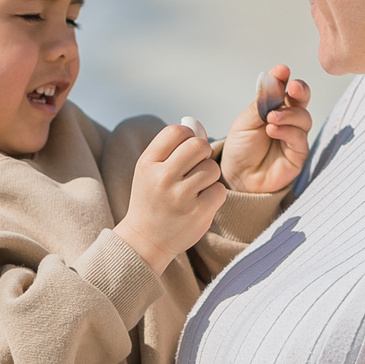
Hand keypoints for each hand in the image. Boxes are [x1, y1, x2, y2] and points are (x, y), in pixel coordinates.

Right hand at [114, 120, 227, 272]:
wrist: (145, 240)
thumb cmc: (151, 200)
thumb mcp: (150, 170)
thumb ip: (170, 147)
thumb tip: (194, 123)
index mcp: (147, 164)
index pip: (176, 132)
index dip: (187, 135)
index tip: (185, 148)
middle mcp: (162, 178)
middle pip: (198, 146)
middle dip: (202, 153)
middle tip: (196, 165)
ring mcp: (180, 197)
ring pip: (211, 168)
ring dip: (209, 175)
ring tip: (195, 187)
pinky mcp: (198, 213)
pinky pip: (219, 190)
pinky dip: (214, 194)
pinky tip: (200, 202)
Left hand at [221, 67, 313, 194]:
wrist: (236, 177)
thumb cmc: (240, 148)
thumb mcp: (245, 121)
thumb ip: (261, 103)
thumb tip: (272, 78)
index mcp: (274, 107)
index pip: (284, 88)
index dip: (284, 78)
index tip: (282, 70)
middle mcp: (288, 119)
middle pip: (302, 99)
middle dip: (300, 90)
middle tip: (292, 87)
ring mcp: (295, 136)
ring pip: (304, 117)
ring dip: (289, 114)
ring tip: (271, 118)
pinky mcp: (298, 154)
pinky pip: (300, 139)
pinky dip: (287, 131)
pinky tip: (273, 130)